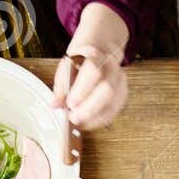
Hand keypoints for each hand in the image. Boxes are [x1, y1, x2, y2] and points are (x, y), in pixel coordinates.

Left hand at [53, 3, 129, 128]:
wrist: (97, 55)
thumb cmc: (80, 63)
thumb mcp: (66, 69)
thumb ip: (61, 87)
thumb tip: (56, 104)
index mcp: (96, 57)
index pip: (93, 72)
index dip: (82, 91)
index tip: (70, 104)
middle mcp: (112, 68)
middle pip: (107, 91)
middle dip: (89, 109)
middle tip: (74, 118)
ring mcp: (120, 82)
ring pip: (112, 105)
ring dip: (94, 118)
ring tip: (79, 123)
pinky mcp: (122, 95)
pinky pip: (113, 112)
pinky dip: (99, 121)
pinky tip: (88, 122)